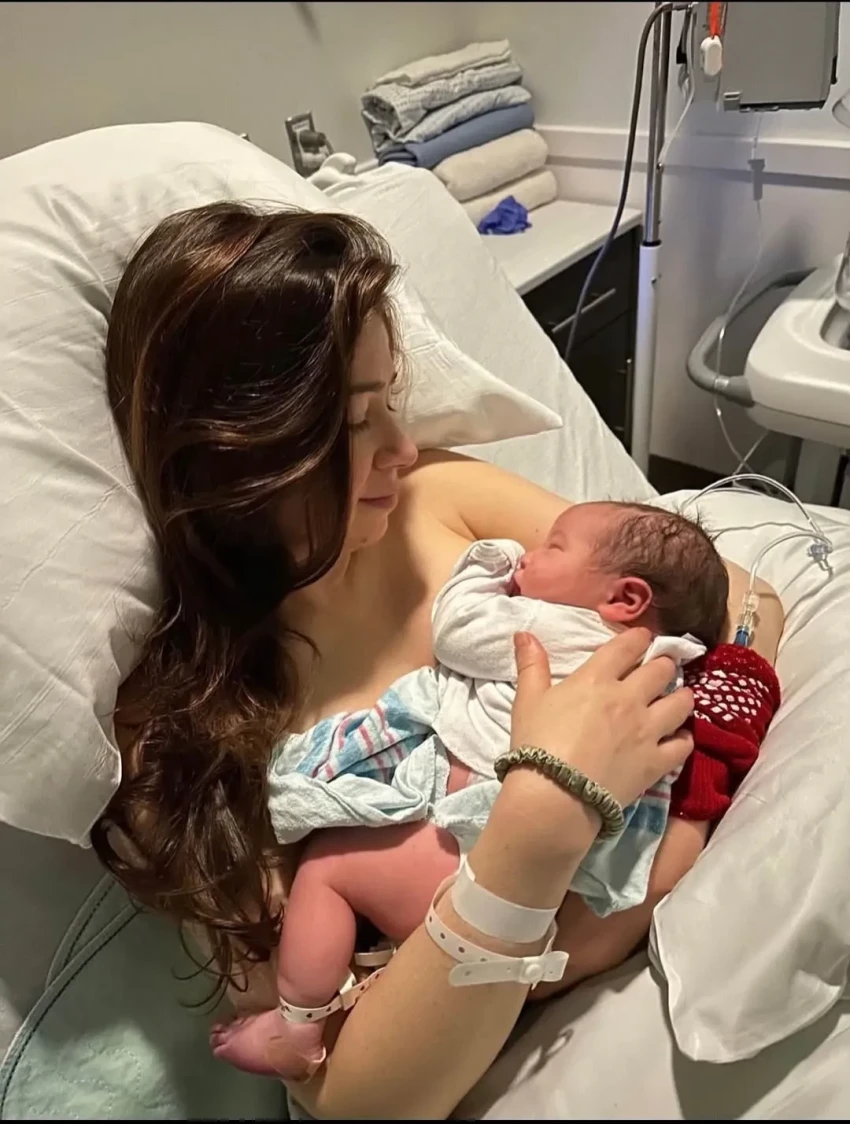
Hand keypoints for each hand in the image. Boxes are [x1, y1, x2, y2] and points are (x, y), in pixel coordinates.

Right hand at [510, 629, 693, 808]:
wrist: (554, 796)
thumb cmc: (536, 744)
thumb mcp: (527, 700)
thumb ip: (531, 665)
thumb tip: (523, 633)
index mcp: (597, 679)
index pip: (626, 647)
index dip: (639, 637)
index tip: (644, 636)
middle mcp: (629, 699)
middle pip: (660, 670)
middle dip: (664, 664)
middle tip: (662, 667)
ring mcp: (647, 731)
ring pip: (681, 704)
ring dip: (682, 697)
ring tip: (679, 698)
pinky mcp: (656, 762)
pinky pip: (683, 745)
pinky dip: (683, 739)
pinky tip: (678, 738)